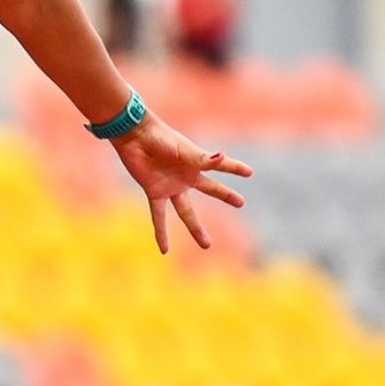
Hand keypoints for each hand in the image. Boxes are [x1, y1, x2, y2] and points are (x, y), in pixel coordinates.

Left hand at [109, 113, 251, 252]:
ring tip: (207, 245)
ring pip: (186, 212)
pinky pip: (159, 216)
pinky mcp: (155, 192)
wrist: (135, 136)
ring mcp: (171, 186)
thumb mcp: (182, 149)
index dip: (234, 168)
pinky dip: (161, 233)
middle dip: (225, 195)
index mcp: (196, 162)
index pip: (221, 166)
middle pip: (210, 189)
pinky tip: (164, 250)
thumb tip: (221, 157)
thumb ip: (200, 158)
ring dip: (195, 229)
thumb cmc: (159, 138)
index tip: (249, 172)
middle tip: (240, 202)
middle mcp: (186, 176)